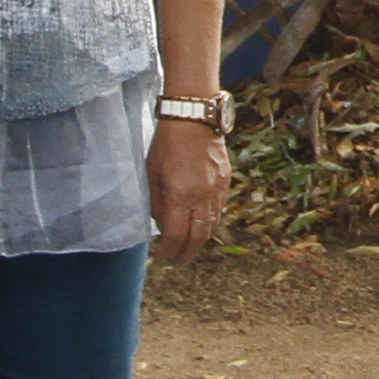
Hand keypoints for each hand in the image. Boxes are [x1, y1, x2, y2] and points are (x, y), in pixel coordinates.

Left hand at [147, 113, 230, 259]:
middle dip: (187, 252)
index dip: (169, 250)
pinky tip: (202, 224)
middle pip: (198, 237)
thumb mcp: (152, 173)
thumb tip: (160, 223)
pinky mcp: (225, 182)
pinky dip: (210, 222)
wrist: (194, 118)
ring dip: (200, 239)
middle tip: (178, 259)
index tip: (163, 255)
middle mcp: (201, 197)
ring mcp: (217, 190)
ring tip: (190, 246)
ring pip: (211, 225)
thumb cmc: (167, 144)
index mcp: (180, 195)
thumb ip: (156, 202)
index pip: (176, 235)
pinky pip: (219, 209)